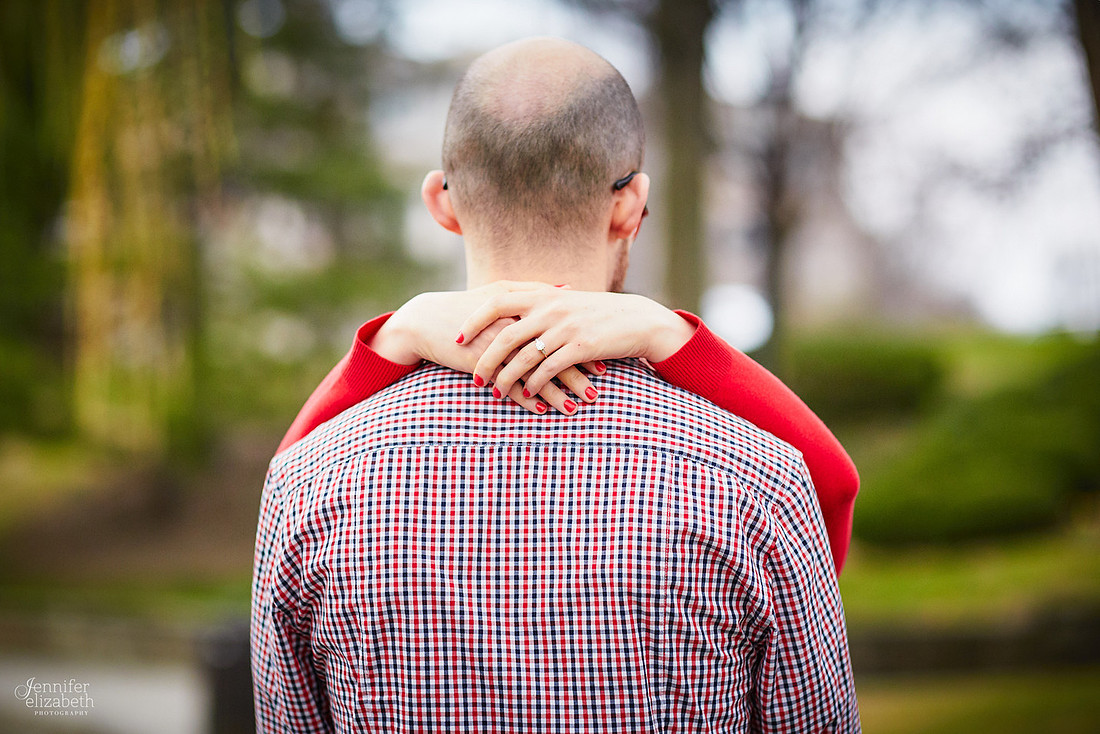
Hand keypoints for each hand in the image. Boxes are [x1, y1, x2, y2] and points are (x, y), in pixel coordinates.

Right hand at [368, 282, 598, 414]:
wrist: (425, 321)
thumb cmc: (467, 308)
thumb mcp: (500, 294)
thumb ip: (535, 292)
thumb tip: (568, 288)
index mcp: (520, 308)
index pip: (558, 330)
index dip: (581, 346)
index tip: (603, 361)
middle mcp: (510, 325)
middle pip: (550, 352)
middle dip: (575, 373)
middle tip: (597, 390)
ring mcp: (495, 345)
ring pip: (532, 371)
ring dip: (555, 391)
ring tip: (575, 408)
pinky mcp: (479, 362)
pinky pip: (507, 384)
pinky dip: (526, 399)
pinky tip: (543, 411)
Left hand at [455, 289, 695, 398]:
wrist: (637, 319)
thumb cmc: (598, 314)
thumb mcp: (566, 303)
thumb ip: (538, 307)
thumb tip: (509, 316)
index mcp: (542, 295)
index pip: (496, 302)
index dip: (473, 320)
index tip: (458, 337)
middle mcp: (550, 308)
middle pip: (504, 335)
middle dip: (485, 360)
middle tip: (474, 378)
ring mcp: (565, 327)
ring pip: (523, 357)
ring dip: (507, 378)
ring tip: (496, 393)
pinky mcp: (581, 346)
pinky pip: (548, 369)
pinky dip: (534, 384)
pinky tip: (527, 395)